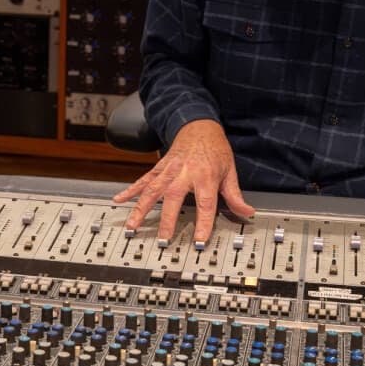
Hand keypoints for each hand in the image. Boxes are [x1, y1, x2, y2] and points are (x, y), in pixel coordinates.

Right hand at [111, 119, 254, 245]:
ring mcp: (169, 170)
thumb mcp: (230, 170)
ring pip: (152, 191)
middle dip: (167, 220)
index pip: (205, 204)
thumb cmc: (214, 149)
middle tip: (162, 238)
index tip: (199, 240)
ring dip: (141, 208)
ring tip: (132, 225)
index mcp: (206, 175)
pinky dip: (130, 190)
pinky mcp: (159, 168)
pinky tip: (118, 200)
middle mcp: (184, 173)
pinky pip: (143, 180)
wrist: (199, 125)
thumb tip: (246, 212)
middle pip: (173, 198)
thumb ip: (235, 194)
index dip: (203, 223)